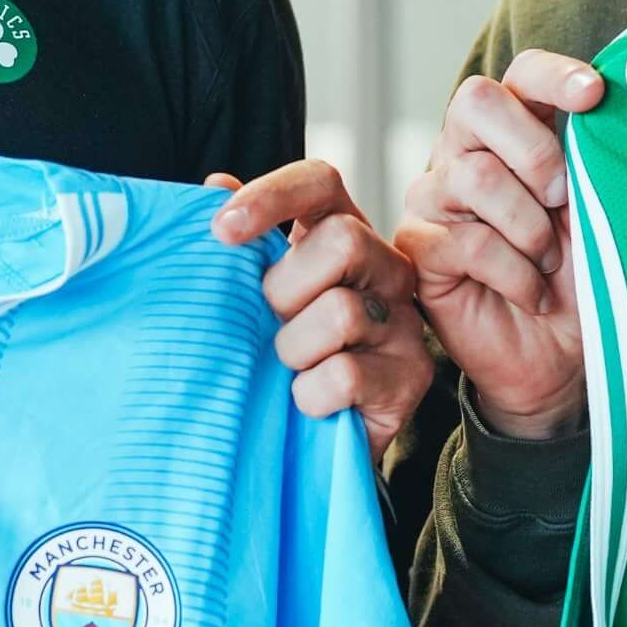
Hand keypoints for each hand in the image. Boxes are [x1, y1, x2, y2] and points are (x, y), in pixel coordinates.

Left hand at [209, 161, 432, 449]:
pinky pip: (344, 374)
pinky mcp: (411, 376)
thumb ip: (239, 243)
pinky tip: (308, 403)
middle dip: (286, 290)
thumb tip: (215, 184)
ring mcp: (404, 320)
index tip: (221, 232)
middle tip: (271, 325)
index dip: (273, 196)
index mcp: (341, 231)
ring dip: (293, 350)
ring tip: (290, 370)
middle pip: (344, 239)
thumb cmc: (278, 356)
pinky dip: (309, 395)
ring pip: (341, 311)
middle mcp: (384, 266)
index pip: (320, 182)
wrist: (309, 444)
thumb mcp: (253, 298)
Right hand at [396, 54, 608, 440]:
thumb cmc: (582, 278)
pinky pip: (468, 241)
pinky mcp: (420, 248)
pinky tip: (532, 294)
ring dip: (530, 226)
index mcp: (514, 132)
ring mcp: (435, 198)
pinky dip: (515, 272)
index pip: (521, 75)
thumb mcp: (598, 210)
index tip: (596, 96)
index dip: (554, 75)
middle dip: (534, 150)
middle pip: (476, 102)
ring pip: (474, 176)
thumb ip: (595, 156)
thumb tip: (611, 103)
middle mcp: (466, 153)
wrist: (560, 358)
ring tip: (549, 261)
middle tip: (565, 199)